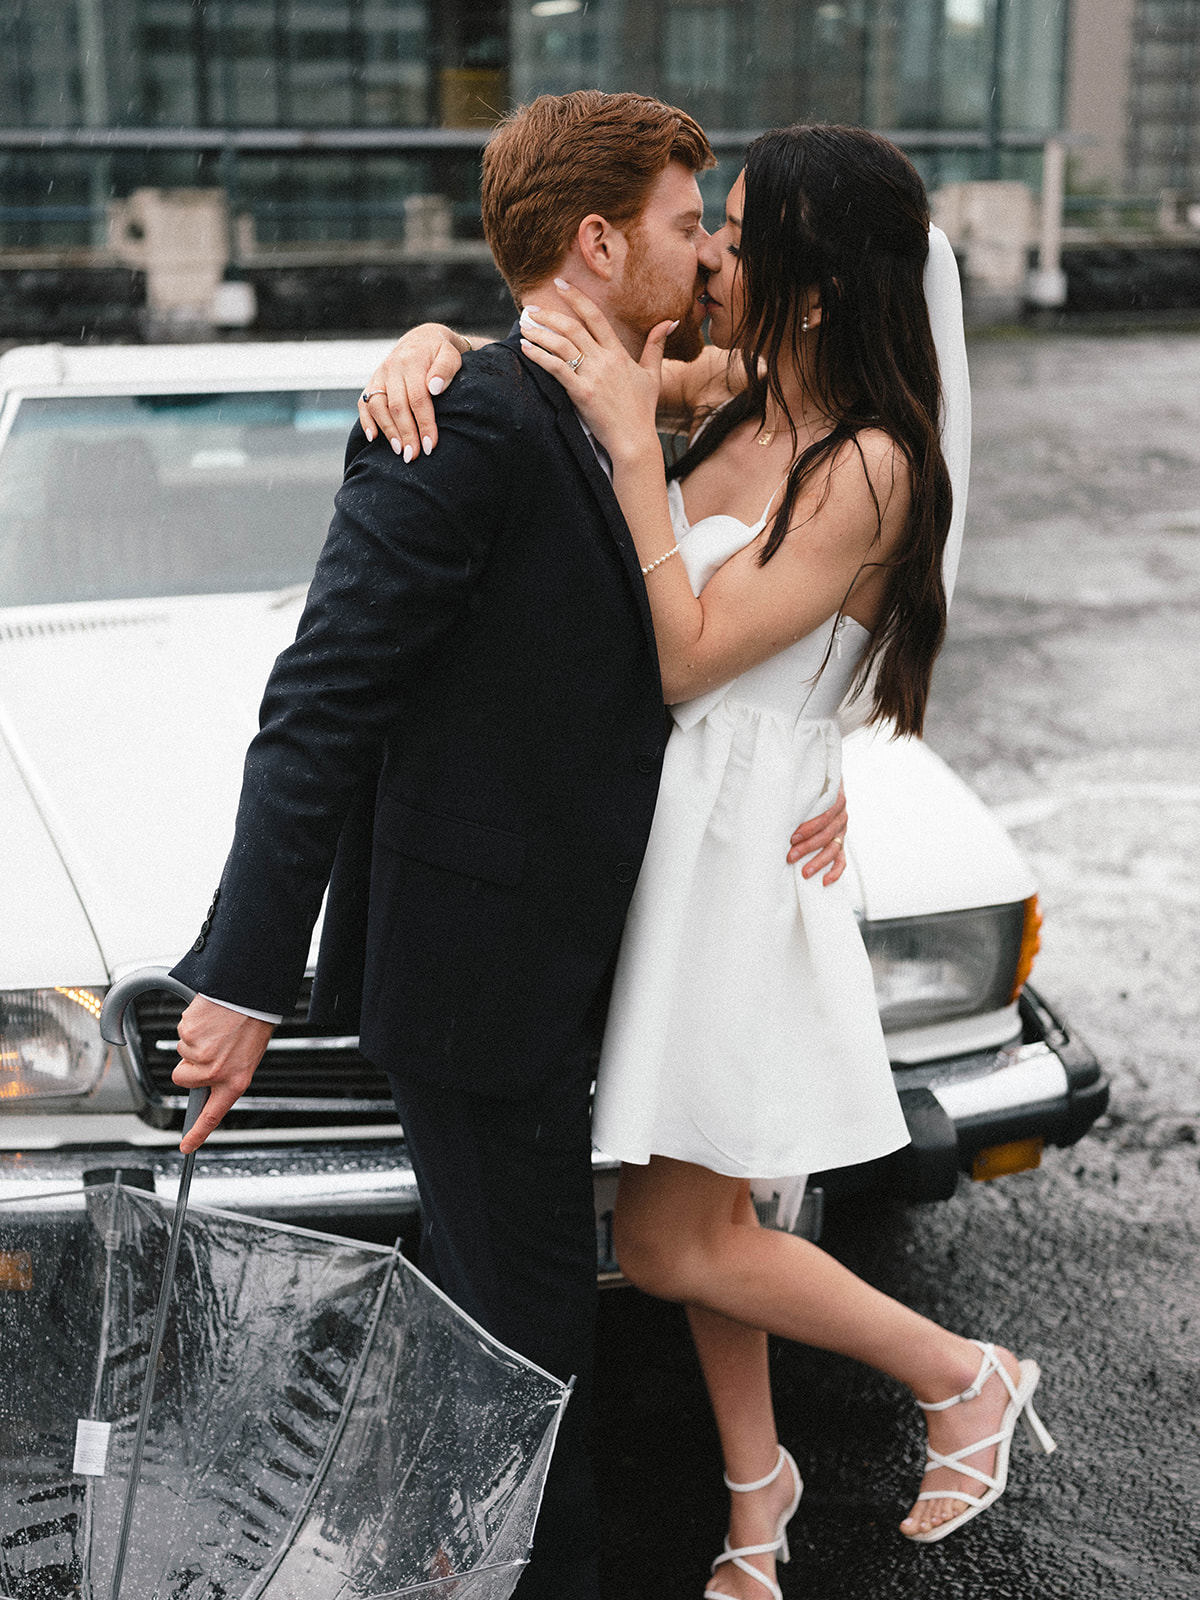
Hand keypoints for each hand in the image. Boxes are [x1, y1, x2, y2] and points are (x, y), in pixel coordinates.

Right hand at [172, 996, 274, 1153]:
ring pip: (183, 1052)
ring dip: (196, 1040)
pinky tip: (211, 1018)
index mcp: (234, 1081)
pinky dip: (193, 1024)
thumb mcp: (247, 1057)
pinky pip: (182, 1032)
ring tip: (218, 1027)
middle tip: (211, 1047)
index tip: (187, 1147)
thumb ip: (226, 1074)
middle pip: (182, 1078)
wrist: (254, 994)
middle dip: (189, 1065)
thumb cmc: (253, 1023)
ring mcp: (201, 1053)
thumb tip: (205, 1082)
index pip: (212, 1115)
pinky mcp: (189, 1033)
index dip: (198, 1133)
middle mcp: (216, 1071)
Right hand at [357, 324, 466, 459]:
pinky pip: (364, 403)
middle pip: (397, 406)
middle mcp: (392, 368)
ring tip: (399, 451)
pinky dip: (366, 421)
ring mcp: (380, 375)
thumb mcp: (451, 354)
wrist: (422, 340)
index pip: (418, 398)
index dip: (424, 423)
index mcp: (413, 361)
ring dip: (388, 431)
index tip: (430, 445)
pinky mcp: (372, 382)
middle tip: (413, 455)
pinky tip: (373, 438)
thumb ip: (446, 368)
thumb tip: (434, 387)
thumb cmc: (440, 353)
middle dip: (406, 433)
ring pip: (378, 406)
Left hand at [518, 279, 671, 462]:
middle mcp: (604, 360)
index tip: (561, 285)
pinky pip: (556, 368)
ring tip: (524, 326)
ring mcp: (592, 376)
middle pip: (573, 327)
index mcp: (618, 353)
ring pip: (561, 345)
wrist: (634, 439)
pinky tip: (526, 348)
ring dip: (540, 333)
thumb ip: (656, 345)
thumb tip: (669, 321)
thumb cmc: (642, 409)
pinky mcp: (581, 393)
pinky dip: (539, 356)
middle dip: (549, 314)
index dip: (577, 298)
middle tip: (531, 307)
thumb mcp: (653, 374)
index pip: (595, 317)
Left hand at [787, 782, 847, 884]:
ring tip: (805, 873)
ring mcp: (842, 832)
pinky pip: (841, 860)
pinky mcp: (841, 844)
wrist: (826, 786)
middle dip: (808, 847)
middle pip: (827, 835)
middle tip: (790, 857)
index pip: (825, 817)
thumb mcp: (808, 787)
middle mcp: (841, 817)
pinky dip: (835, 872)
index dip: (809, 828)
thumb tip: (775, 802)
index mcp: (836, 800)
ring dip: (819, 862)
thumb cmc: (810, 789)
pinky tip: (825, 881)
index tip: (793, 837)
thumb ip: (799, 793)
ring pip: (833, 849)